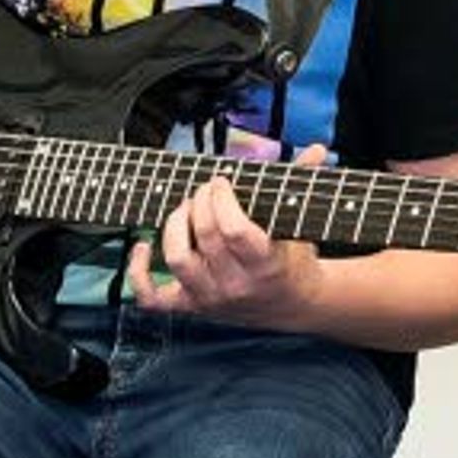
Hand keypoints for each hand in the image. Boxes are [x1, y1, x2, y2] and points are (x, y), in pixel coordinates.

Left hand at [128, 143, 328, 327]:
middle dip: (200, 201)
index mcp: (265, 264)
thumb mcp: (299, 224)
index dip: (221, 198)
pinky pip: (152, 297)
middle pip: (204, 236)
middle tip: (205, 190)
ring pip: (178, 258)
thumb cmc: (294, 259)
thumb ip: (303, 184)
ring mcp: (210, 297)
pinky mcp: (191, 307)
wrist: (295, 305)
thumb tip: (318, 150)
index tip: (221, 182)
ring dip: (174, 225)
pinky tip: (144, 245)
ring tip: (185, 209)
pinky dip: (138, 272)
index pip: (233, 229)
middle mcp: (236, 284)